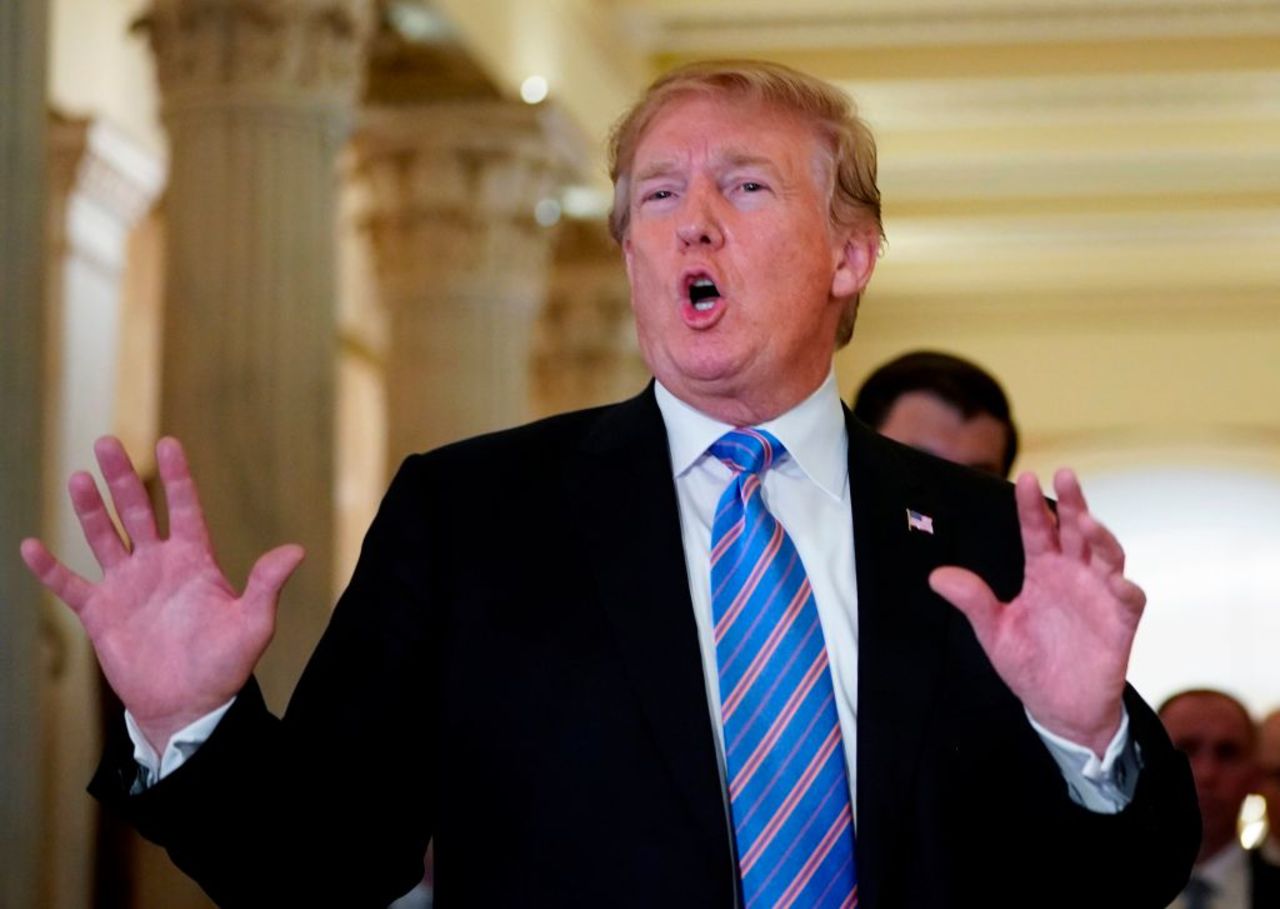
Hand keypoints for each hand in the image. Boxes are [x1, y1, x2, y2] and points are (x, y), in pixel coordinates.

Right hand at [20, 436, 303, 753]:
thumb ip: (266, 585)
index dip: (176, 477)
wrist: (189, 705)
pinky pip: (69, 585)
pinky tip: (30, 546)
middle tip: (107, 442)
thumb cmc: (225, 665)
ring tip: (79, 477)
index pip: (183, 508)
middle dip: (123, 478)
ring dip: (89, 509)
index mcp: (194, 560)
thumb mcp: (253, 624)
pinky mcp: (100, 612)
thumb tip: (296, 551)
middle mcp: (157, 564)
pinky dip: (49, 568)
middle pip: (136, 511)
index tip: (168, 443)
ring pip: (103, 537)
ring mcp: (126, 585)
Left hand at [929, 469, 1143, 755]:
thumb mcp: (994, 631)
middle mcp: (1074, 575)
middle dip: (1073, 503)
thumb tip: (937, 576)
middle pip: (1076, 531)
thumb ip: (973, 601)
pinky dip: (1126, 588)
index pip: (1037, 530)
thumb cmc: (1028, 664)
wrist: (1059, 708)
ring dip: (1100, 537)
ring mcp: (1100, 596)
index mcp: (1042, 572)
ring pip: (1107, 556)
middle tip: (1065, 475)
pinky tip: (1118, 580)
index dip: (1032, 507)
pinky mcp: (1120, 623)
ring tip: (1086, 521)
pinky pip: (1129, 600)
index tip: (1025, 479)